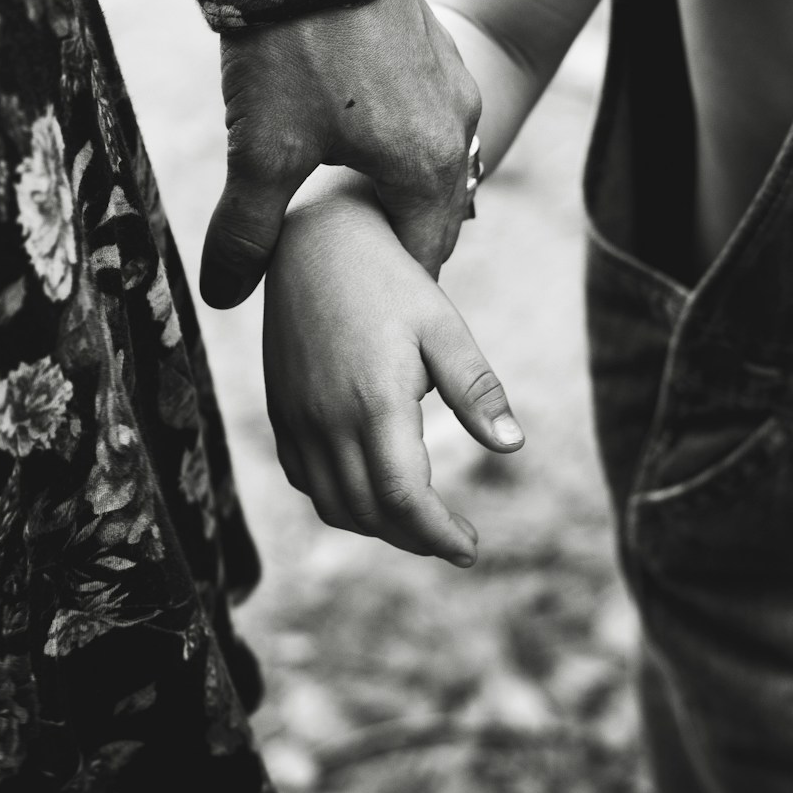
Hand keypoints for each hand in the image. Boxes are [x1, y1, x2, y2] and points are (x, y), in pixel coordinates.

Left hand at [204, 0, 481, 307]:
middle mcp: (457, 129)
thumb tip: (225, 296)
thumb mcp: (260, 148)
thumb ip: (246, 229)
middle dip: (400, 240)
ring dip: (404, 188)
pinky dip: (406, 142)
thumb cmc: (292, 49)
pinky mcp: (438, 49)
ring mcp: (454, 84)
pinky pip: (435, 118)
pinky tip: (360, 135)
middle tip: (352, 262)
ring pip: (439, 162)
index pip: (425, 256)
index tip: (360, 302)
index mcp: (426, 168)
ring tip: (353, 202)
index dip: (392, 286)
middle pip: (439, 213)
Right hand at [262, 176, 522, 563]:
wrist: (315, 244)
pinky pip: (304, 480)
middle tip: (454, 541)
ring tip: (420, 523)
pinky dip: (339, 502)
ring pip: (333, 505)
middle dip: (415, 538)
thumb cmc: (391, 282)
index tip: (470, 549)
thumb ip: (476, 390)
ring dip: (378, 527)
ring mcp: (296, 420)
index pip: (404, 498)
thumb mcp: (444, 328)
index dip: (437, 534)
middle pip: (370, 513)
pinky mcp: (280, 412)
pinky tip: (372, 492)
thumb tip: (512, 446)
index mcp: (374, 403)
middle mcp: (327, 420)